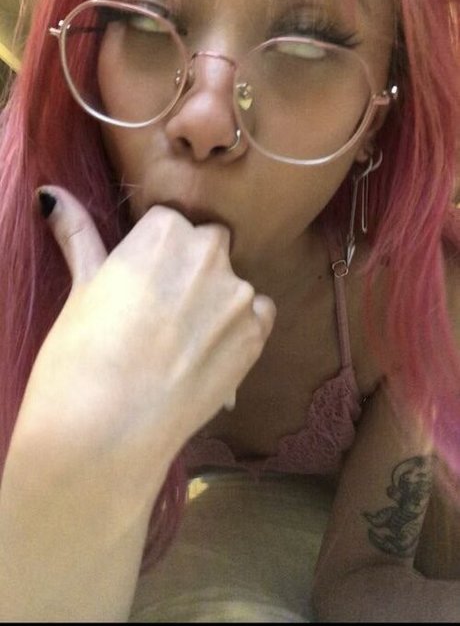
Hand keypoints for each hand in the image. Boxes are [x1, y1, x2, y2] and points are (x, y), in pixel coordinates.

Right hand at [12, 187, 275, 491]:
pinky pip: (258, 317)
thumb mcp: (80, 288)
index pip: (170, 223)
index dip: (154, 256)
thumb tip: (53, 195)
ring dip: (215, 303)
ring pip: (233, 283)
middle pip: (208, 247)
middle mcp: (208, 253)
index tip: (139, 286)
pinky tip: (206, 356)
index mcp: (164, 231)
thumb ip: (79, 235)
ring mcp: (238, 294)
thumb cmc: (82, 356)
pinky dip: (240, 331)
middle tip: (159, 314)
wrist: (106, 430)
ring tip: (179, 346)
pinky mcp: (256, 336)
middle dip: (191, 270)